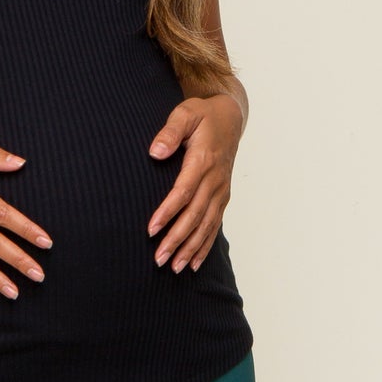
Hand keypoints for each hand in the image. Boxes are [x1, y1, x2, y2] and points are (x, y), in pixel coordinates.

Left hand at [146, 93, 243, 271]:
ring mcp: (221, 191)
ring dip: (190, 248)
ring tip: (174, 268)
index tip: (151, 229)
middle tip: (159, 259)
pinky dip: (204, 246)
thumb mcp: (185, 114)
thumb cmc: (203, 116)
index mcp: (204, 161)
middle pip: (195, 215)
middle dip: (177, 239)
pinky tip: (192, 263)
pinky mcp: (222, 198)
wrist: (231, 118)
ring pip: (206, 226)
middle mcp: (215, 180)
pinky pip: (214, 226)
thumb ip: (170, 131)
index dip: (168, 212)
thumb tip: (156, 152)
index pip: (184, 192)